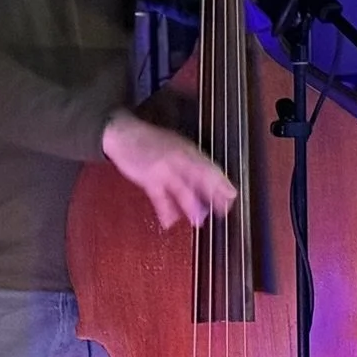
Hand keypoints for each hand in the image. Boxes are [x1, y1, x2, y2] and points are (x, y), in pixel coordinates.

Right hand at [101, 110, 237, 228]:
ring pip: (182, 189)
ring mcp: (164, 168)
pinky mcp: (148, 177)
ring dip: (191, 206)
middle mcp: (180, 158)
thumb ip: (188, 164)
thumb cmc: (150, 142)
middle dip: (213, 195)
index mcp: (188, 151)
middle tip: (222, 211)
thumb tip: (202, 186)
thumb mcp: (174, 147)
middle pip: (201, 179)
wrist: (124, 134)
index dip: (222, 183)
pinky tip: (169, 222)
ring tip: (198, 220)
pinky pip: (159, 197)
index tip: (232, 197)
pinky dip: (165, 210)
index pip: (210, 168)